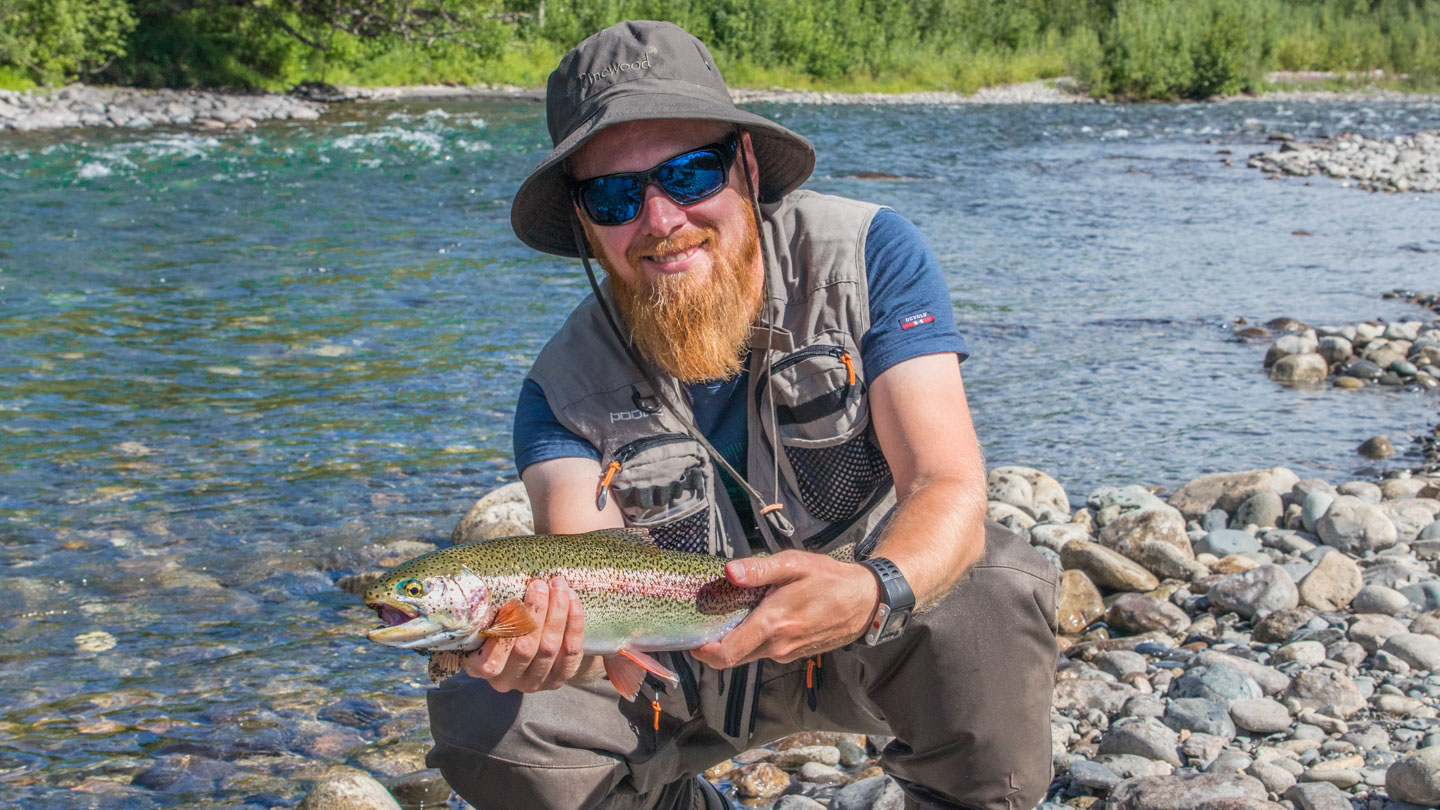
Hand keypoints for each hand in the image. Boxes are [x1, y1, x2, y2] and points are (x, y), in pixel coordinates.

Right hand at [463, 576, 588, 691]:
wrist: (529, 645)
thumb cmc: (501, 623)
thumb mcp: (488, 618)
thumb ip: (491, 609)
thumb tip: (501, 579)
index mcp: (481, 668)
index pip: (491, 662)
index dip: (504, 633)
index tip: (512, 600)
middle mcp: (507, 681)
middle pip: (525, 649)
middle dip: (535, 612)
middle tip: (539, 584)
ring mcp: (534, 682)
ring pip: (550, 647)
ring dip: (556, 612)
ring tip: (558, 585)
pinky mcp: (558, 678)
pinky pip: (571, 651)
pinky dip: (574, 623)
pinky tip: (572, 600)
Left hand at [691, 551, 879, 668]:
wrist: (866, 601)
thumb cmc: (830, 579)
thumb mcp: (795, 565)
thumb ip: (759, 570)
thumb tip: (728, 572)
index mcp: (773, 624)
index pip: (727, 653)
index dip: (704, 652)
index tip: (691, 640)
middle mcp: (777, 645)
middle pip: (733, 657)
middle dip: (715, 643)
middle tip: (706, 620)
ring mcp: (787, 652)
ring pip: (749, 654)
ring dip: (736, 639)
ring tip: (733, 612)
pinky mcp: (795, 653)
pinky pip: (765, 650)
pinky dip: (755, 638)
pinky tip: (759, 616)